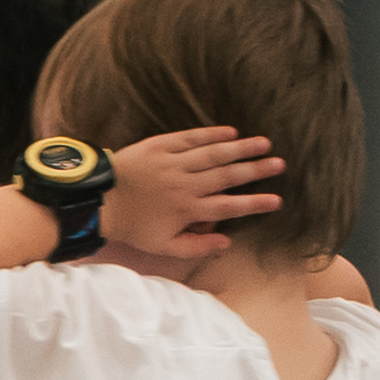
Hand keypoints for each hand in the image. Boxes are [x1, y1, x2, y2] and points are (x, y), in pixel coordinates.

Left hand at [103, 127, 284, 260]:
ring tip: (264, 143)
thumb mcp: (162, 247)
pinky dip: (211, 134)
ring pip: (214, 154)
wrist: (99, 201)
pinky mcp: (161, 146)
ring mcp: (174, 163)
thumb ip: (195, 248)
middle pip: (228, 176)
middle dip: (256, 170)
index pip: (229, 207)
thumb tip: (225, 243)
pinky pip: (191, 138)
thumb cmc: (132, 226)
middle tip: (280, 164)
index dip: (255, 203)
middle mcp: (185, 185)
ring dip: (241, 148)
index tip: (277, 200)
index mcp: (188, 210)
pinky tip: (231, 132)